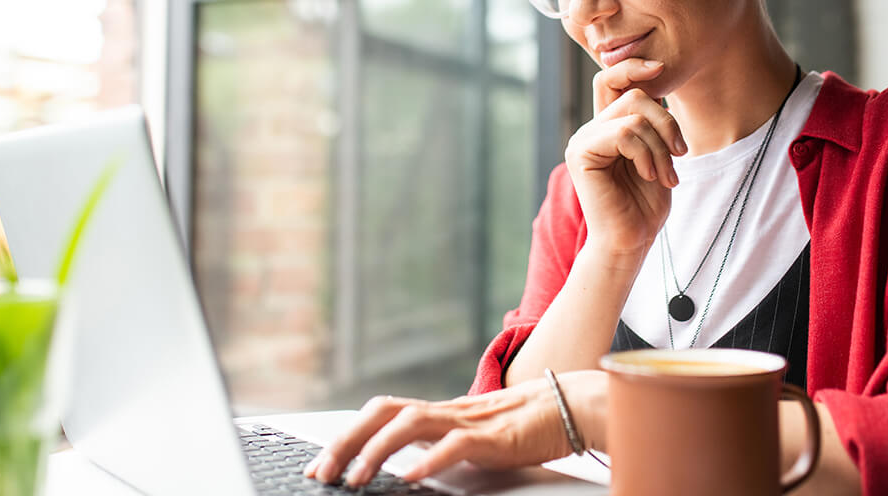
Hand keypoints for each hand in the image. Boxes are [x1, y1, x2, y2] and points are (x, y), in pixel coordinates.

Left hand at [304, 372, 606, 487]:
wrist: (567, 408)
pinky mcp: (492, 437)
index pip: (378, 414)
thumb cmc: (520, 427)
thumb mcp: (467, 438)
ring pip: (410, 424)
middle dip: (346, 441)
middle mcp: (444, 411)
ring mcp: (467, 421)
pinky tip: (409, 477)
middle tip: (322, 472)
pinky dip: (428, 460)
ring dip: (376, 450)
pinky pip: (454, 445)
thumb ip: (434, 444)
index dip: (345, 436)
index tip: (319, 465)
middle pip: (382, 412)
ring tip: (356, 479)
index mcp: (435, 412)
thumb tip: (398, 464)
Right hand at [565, 58, 685, 266]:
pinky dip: (646, 153)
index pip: (611, 79)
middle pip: (633, 95)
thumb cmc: (645, 203)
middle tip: (679, 155)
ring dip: (660, 145)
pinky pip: (624, 132)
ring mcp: (582, 139)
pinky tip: (649, 175)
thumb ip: (652, 121)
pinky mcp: (581, 153)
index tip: (661, 67)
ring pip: (634, 114)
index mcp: (606, 126)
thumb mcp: (657, 153)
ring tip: (665, 174)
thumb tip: (658, 80)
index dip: (633, 66)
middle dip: (667, 123)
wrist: (630, 240)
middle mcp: (590, 129)